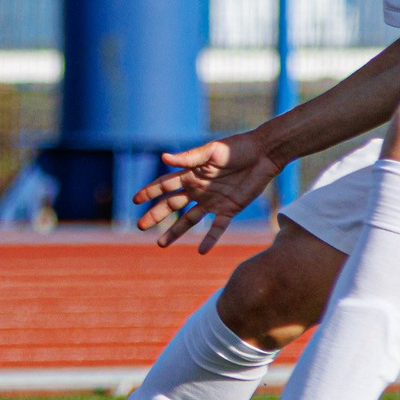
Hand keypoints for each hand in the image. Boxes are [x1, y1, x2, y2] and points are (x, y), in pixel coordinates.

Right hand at [131, 130, 279, 251]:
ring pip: (189, 220)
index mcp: (190, 174)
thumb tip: (163, 158)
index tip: (135, 200)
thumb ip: (188, 157)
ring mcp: (212, 201)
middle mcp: (198, 189)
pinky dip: (210, 239)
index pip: (165, 185)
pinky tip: (202, 251)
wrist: (264, 155)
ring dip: (175, 232)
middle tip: (140, 226)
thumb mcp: (211, 151)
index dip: (150, 192)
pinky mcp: (229, 209)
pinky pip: (217, 227)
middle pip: (172, 205)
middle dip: (155, 215)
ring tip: (161, 244)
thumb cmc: (236, 148)